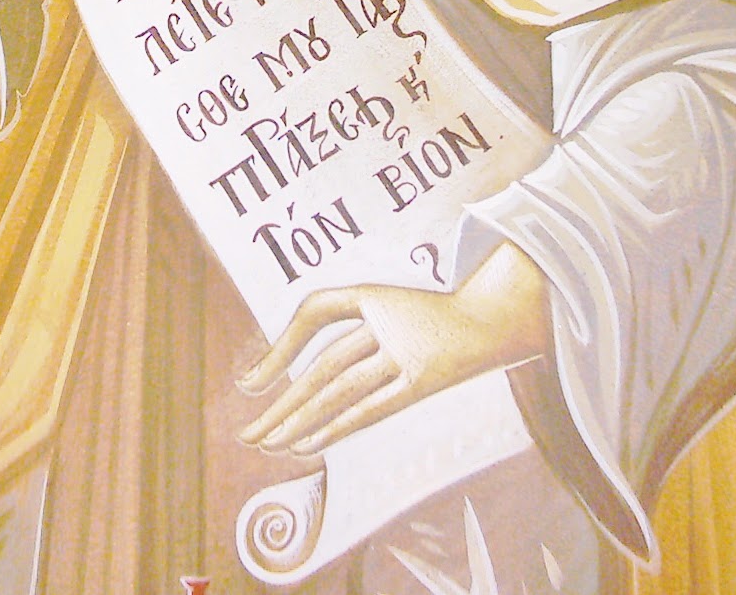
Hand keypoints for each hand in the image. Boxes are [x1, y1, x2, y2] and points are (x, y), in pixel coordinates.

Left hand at [237, 241, 545, 456]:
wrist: (489, 318)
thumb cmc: (423, 317)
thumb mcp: (383, 307)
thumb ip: (343, 331)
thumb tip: (281, 372)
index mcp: (372, 292)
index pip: (316, 310)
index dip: (280, 346)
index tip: (247, 385)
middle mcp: (385, 320)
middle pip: (322, 366)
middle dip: (281, 403)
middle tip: (246, 435)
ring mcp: (404, 353)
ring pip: (342, 391)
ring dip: (302, 421)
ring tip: (268, 445)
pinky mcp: (421, 383)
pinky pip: (371, 410)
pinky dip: (336, 428)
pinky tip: (306, 445)